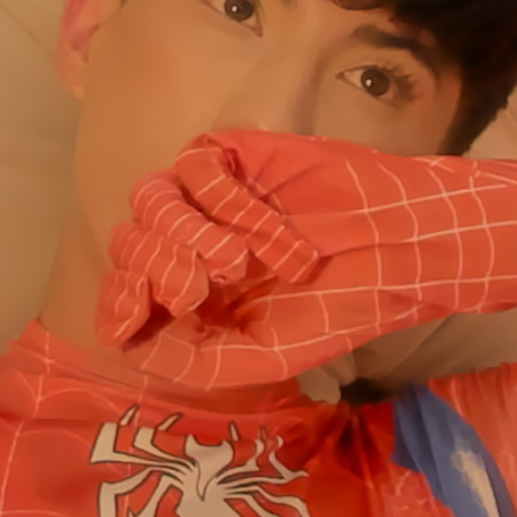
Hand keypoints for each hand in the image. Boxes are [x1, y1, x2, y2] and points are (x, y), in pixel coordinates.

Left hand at [95, 130, 442, 388]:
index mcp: (193, 298)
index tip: (141, 311)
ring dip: (185, 235)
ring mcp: (209, 198)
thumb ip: (189, 361)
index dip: (117, 304)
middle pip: (126, 245)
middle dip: (156, 269)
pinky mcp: (234, 155)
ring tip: (240, 261)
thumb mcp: (262, 357)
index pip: (120, 295)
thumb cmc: (336, 308)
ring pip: (147, 200)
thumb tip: (122, 341)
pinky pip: (193, 167)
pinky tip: (268, 224)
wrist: (399, 251)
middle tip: (207, 289)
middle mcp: (191, 244)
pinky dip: (223, 200)